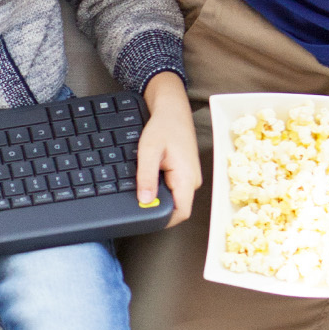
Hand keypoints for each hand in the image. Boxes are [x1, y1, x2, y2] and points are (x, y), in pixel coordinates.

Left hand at [136, 71, 200, 223]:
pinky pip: (173, 189)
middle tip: (137, 203)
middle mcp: (192, 181)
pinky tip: (148, 180)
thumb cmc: (163, 126)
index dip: (164, 220)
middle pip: (176, 207)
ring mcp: (189, 177)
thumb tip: (145, 201)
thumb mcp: (149, 150)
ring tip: (141, 188)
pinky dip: (159, 188)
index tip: (145, 220)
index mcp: (187, 177)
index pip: (181, 212)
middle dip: (157, 208)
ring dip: (158, 197)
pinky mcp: (184, 173)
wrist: (172, 109)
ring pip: (174, 198)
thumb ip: (147, 176)